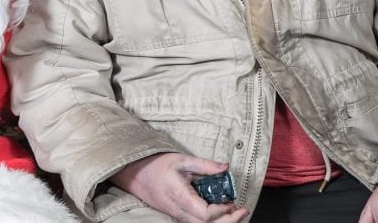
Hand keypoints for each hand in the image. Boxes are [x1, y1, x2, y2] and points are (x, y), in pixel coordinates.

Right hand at [110, 153, 248, 222]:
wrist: (136, 174)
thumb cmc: (157, 166)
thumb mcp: (182, 160)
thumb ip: (205, 164)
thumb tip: (225, 167)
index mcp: (180, 197)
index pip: (205, 214)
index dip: (221, 210)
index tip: (231, 200)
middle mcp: (179, 211)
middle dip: (228, 221)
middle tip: (241, 210)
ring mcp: (177, 216)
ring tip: (234, 213)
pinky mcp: (177, 216)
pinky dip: (211, 222)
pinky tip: (220, 213)